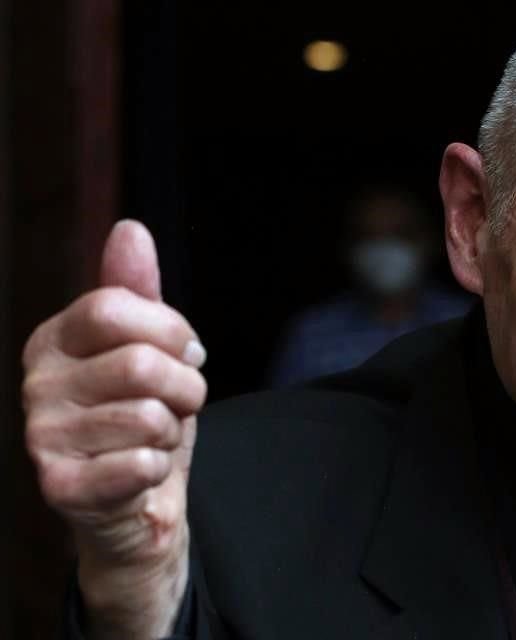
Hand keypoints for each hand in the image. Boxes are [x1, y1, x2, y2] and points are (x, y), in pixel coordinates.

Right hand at [22, 220, 206, 637]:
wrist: (138, 502)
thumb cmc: (145, 418)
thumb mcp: (150, 349)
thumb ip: (138, 293)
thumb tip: (130, 229)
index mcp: (54, 340)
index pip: (116, 309)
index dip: (172, 332)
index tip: (186, 354)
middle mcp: (36, 384)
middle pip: (140, 364)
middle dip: (186, 388)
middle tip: (179, 404)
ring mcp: (42, 437)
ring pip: (149, 416)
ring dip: (173, 431)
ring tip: (154, 439)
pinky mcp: (60, 487)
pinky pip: (142, 463)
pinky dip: (159, 468)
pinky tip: (140, 472)